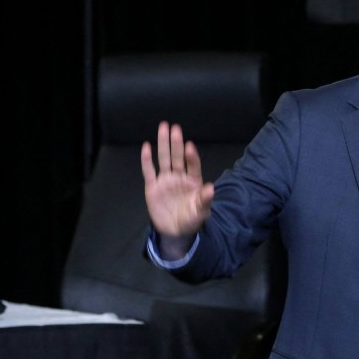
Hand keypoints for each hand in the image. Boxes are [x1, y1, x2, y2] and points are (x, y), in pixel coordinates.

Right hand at [139, 121, 213, 257]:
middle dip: (176, 143)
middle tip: (175, 127)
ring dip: (163, 144)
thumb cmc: (192, 219)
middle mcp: (179, 177)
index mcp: (193, 181)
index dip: (191, 156)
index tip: (189, 146)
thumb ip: (205, 200)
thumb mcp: (201, 211)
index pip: (193, 165)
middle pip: (177, 157)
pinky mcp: (152, 187)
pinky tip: (147, 146)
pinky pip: (149, 171)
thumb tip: (211, 188)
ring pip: (164, 159)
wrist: (176, 231)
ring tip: (163, 128)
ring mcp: (165, 180)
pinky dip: (147, 160)